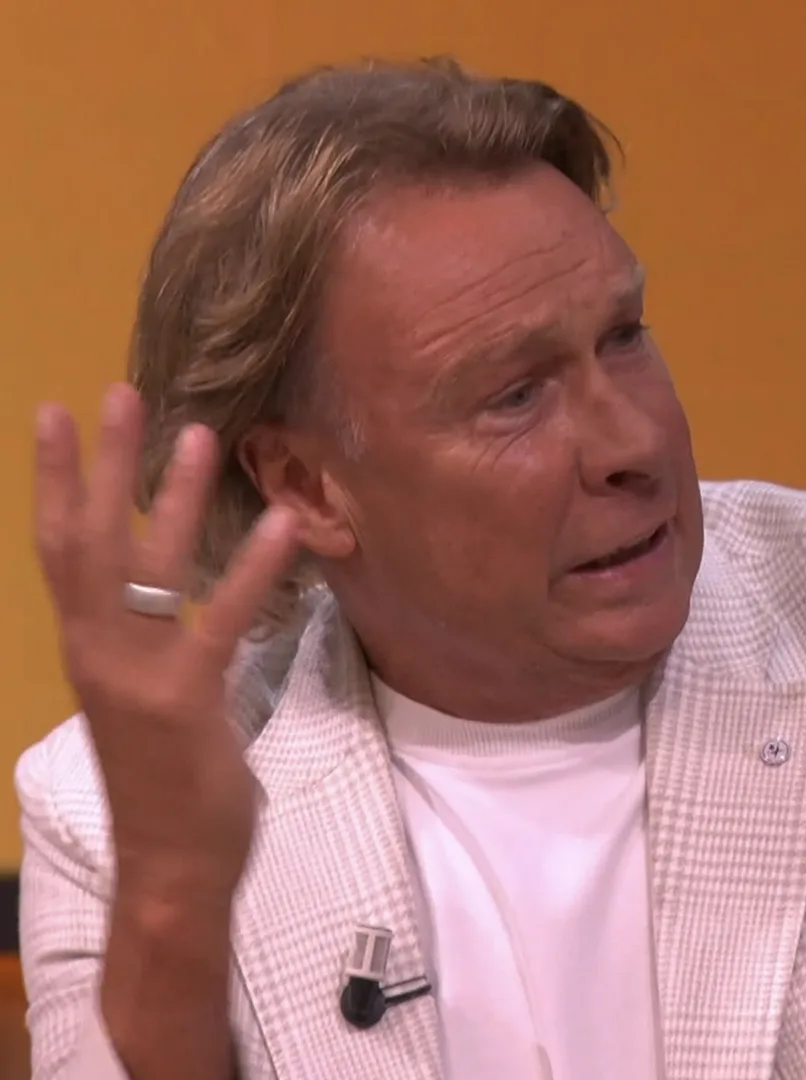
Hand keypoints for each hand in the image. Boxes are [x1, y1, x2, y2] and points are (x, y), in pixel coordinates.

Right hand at [33, 383, 301, 901]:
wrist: (171, 863)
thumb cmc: (171, 782)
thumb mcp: (154, 697)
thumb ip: (158, 643)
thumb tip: (178, 599)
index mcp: (88, 645)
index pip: (60, 547)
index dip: (54, 480)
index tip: (54, 414)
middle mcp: (97, 649)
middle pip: (89, 538)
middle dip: (99, 462)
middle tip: (117, 390)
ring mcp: (135, 673)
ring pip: (147, 567)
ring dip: (175, 497)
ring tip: (202, 432)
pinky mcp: (185, 698)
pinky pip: (218, 620)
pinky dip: (249, 568)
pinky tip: (283, 523)